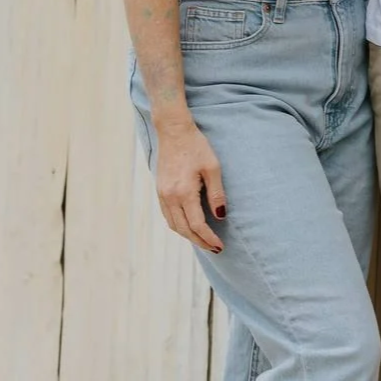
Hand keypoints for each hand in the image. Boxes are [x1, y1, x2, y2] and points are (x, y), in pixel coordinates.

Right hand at [154, 122, 226, 251]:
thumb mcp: (213, 167)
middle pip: (184, 230)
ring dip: (188, 236)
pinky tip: (189, 226)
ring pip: (174, 225)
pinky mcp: (159, 191)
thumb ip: (217, 193)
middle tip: (214, 249)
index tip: (220, 245)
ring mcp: (162, 195)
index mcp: (184, 192)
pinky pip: (168, 216)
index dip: (209, 238)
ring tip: (203, 241)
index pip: (197, 225)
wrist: (173, 131)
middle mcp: (170, 197)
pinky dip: (179, 226)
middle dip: (200, 242)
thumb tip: (220, 216)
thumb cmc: (196, 146)